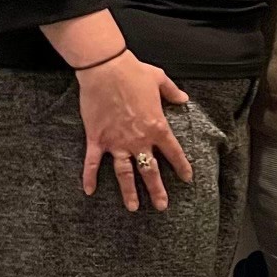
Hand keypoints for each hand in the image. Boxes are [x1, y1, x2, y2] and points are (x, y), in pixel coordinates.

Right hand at [77, 53, 192, 210]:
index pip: (173, 153)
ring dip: (129, 192)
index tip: (187, 178)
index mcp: (157, 126)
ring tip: (133, 207)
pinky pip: (92, 163)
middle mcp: (138, 139)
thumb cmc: (133, 72)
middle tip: (162, 206)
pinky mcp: (97, 139)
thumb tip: (183, 98)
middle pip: (150, 170)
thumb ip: (172, 92)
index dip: (182, 167)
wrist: (106, 69)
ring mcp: (116, 142)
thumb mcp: (160, 79)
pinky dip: (89, 177)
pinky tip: (89, 191)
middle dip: (157, 190)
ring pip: (125, 173)